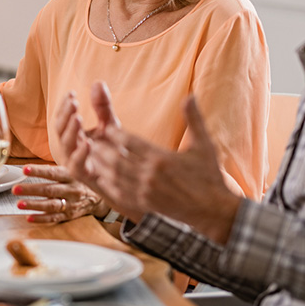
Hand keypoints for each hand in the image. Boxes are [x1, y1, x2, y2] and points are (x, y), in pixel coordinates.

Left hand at [12, 164, 104, 223]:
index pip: (53, 172)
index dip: (39, 171)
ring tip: (19, 204)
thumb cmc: (81, 178)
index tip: (25, 170)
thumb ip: (59, 161)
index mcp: (71, 175)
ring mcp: (71, 203)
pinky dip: (41, 218)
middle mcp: (71, 189)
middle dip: (31, 189)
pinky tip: (29, 217)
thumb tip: (45, 152)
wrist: (101, 195)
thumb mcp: (74, 166)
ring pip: (51, 205)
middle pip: (49, 190)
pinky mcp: (69, 215)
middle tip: (15, 189)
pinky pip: (54, 218)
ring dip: (34, 205)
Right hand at [54, 83, 120, 187]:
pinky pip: (77, 165)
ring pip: (66, 146)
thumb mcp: (110, 125)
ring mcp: (75, 162)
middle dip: (65, 115)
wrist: (127, 181)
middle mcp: (71, 149)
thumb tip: (97, 83)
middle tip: (73, 102)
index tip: (71, 94)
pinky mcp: (84, 176)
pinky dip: (81, 154)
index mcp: (74, 136)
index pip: (63, 118)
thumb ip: (102, 106)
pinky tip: (88, 142)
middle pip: (60, 130)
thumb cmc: (115, 153)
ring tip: (78, 117)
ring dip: (70, 131)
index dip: (64, 106)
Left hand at [85, 94, 241, 243]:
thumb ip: (193, 119)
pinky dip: (109, 185)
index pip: (131, 143)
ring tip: (92, 156)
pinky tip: (102, 178)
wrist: (213, 209)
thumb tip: (190, 95)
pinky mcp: (146, 204)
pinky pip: (121, 194)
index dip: (115, 135)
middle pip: (117, 160)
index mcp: (162, 158)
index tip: (106, 128)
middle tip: (91, 141)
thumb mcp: (203, 145)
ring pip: (116, 177)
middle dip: (103, 150)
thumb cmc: (209, 175)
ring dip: (101, 166)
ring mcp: (146, 191)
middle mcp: (151, 175)